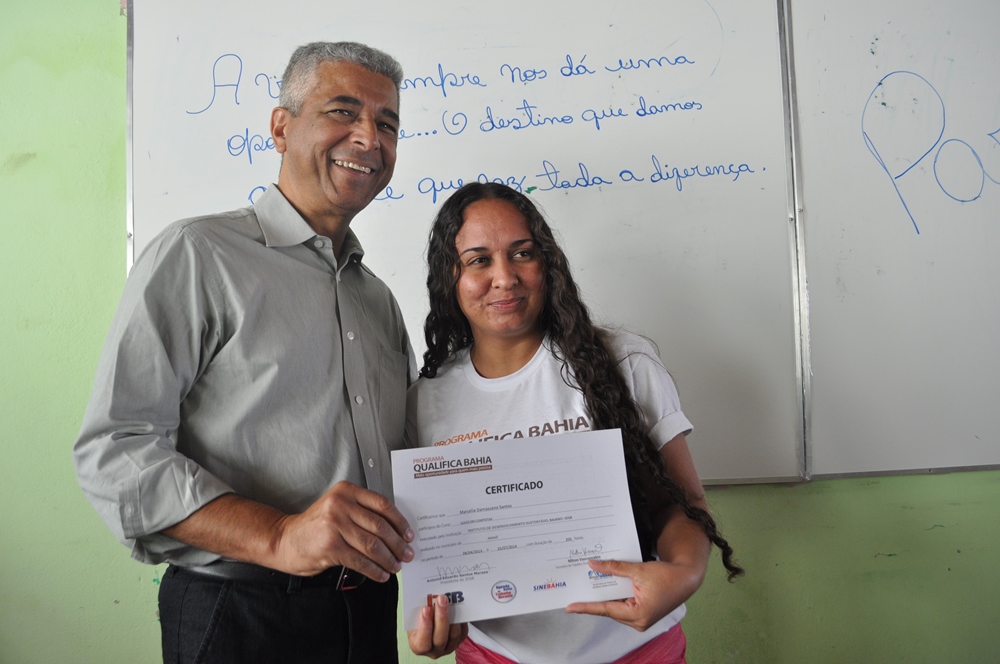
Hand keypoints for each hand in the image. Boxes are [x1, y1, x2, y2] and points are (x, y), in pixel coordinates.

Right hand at [272, 481, 414, 579]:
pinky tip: (381, 574)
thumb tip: (395, 530)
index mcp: (346, 491)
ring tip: (396, 566)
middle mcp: (340, 505)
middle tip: (407, 553)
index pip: (382, 504)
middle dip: (398, 543)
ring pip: (372, 545)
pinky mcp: (331, 547)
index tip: (409, 534)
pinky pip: (360, 560)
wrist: (285, 540)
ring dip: (388, 559)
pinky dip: (374, 570)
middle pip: (380, 526)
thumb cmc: (315, 526)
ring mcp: (335, 525)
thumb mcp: (337, 507)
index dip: (400, 521)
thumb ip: (361, 511)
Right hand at [407, 594, 467, 657]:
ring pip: (454, 636)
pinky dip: (461, 620)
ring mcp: (447, 648)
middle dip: (441, 617)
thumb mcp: (412, 619)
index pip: (422, 643)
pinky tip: (458, 608)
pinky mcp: (458, 642)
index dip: (425, 626)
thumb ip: (417, 613)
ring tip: (450, 601)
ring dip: (452, 617)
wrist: (426, 627)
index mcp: (418, 646)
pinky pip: (463, 632)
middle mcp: (434, 651)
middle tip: (441, 600)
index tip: (426, 609)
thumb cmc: (417, 623)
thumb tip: (426, 598)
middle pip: (440, 639)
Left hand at [565, 558, 702, 630]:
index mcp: (638, 615)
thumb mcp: (638, 570)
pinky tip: (605, 589)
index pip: (606, 610)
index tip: (570, 607)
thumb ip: (614, 568)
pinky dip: (615, 598)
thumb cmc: (667, 576)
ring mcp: (641, 620)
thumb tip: (594, 564)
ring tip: (587, 589)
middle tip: (576, 593)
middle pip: (610, 610)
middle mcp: (639, 622)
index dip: (586, 607)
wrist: (686, 578)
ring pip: (616, 609)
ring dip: (605, 598)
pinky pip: (623, 607)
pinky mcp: (643, 615)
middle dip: (594, 601)